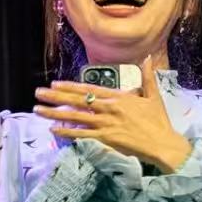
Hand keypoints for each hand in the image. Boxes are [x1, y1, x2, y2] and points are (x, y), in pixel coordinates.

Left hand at [33, 56, 189, 171]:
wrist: (163, 143)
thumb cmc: (158, 121)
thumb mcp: (153, 96)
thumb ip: (147, 77)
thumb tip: (147, 58)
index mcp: (119, 97)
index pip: (89, 89)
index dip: (71, 86)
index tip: (56, 83)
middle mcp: (109, 108)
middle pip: (77, 100)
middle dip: (56, 96)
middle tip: (38, 92)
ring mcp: (105, 124)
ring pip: (75, 116)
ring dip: (54, 113)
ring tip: (38, 109)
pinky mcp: (105, 139)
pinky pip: (81, 135)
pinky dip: (67, 132)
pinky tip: (53, 129)